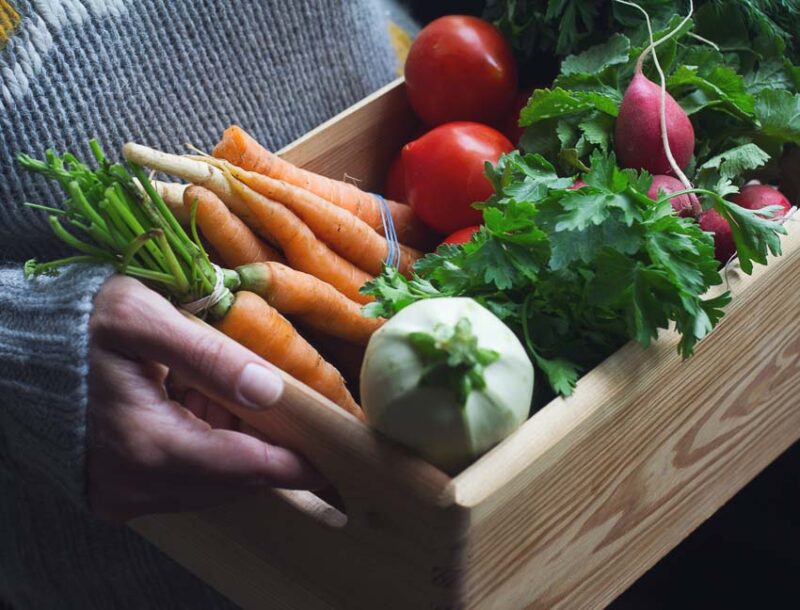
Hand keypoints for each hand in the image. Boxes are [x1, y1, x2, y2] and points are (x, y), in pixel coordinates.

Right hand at [86, 275, 322, 520]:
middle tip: (294, 413)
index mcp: (147, 444)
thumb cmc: (79, 323)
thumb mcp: (145, 319)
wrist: (13, 346)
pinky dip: (205, 449)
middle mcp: (134, 484)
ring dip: (235, 447)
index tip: (332, 459)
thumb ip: (210, 356)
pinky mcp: (116, 490)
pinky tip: (202, 409)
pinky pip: (181, 480)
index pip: (242, 466)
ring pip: (208, 483)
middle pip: (229, 480)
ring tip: (234, 397)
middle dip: (267, 448)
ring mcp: (122, 493)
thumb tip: (272, 389)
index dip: (292, 463)